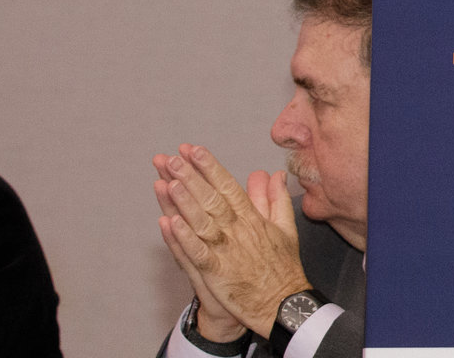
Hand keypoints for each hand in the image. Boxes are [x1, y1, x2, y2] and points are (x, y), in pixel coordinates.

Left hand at [153, 144, 309, 336]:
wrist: (283, 303)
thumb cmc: (283, 267)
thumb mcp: (286, 227)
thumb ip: (277, 198)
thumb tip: (273, 174)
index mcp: (252, 218)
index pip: (228, 186)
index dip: (210, 167)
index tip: (194, 150)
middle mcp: (238, 230)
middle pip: (211, 199)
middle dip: (190, 176)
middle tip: (171, 158)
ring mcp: (226, 251)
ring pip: (201, 221)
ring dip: (184, 201)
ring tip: (167, 180)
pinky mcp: (216, 272)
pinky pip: (196, 253)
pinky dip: (183, 238)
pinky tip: (169, 223)